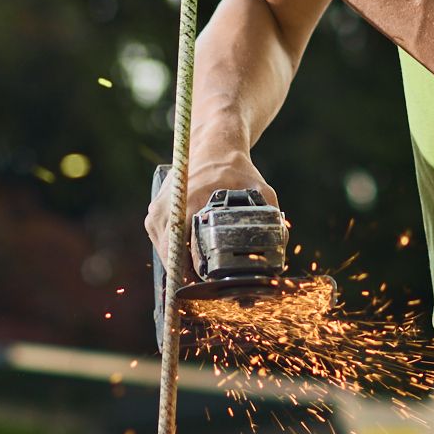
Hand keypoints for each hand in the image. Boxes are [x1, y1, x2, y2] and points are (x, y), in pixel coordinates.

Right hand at [144, 148, 277, 280]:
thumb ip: (271, 216)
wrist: (212, 147)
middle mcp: (166, 210)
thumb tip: (280, 249)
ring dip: (181, 266)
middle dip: (189, 276)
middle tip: (210, 287)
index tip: (209, 286)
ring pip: (166, 254)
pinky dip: (175, 253)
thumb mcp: (260, 189)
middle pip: (171, 258)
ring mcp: (156, 213)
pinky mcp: (154, 214)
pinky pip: (162, 244)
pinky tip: (192, 258)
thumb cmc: (235, 169)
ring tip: (202, 276)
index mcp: (188, 204)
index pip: (179, 252)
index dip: (192, 275)